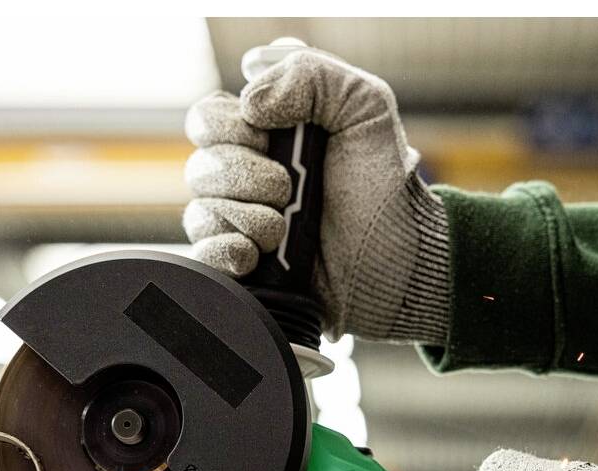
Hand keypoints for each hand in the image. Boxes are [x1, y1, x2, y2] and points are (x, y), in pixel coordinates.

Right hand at [183, 49, 450, 342]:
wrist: (397, 264)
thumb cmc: (383, 187)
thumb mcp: (366, 107)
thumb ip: (312, 76)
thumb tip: (251, 103)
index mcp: (267, 133)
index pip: (207, 117)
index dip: (229, 128)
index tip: (268, 139)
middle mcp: (247, 176)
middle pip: (201, 167)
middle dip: (245, 178)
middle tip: (288, 191)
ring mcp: (242, 224)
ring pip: (200, 213)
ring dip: (245, 218)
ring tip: (284, 232)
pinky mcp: (242, 268)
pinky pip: (201, 256)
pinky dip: (223, 252)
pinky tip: (254, 255)